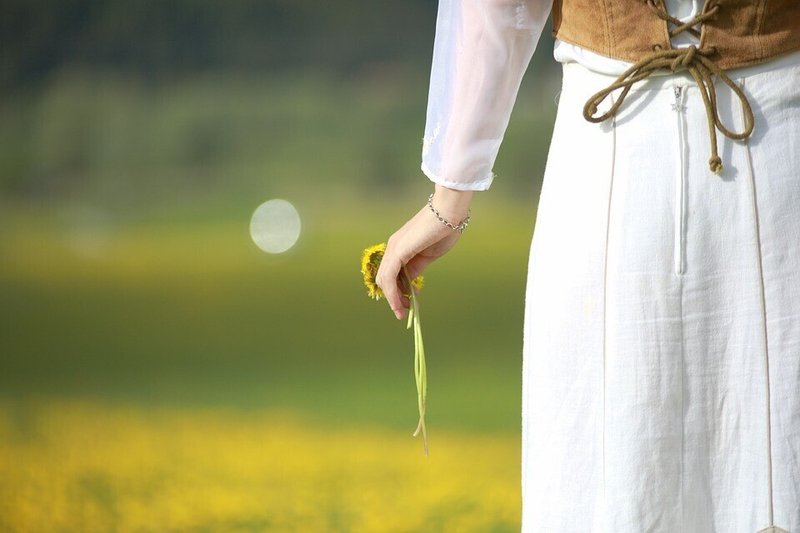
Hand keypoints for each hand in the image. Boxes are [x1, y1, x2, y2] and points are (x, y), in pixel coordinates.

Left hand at [376, 184, 472, 319]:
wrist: (449, 213)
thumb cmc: (444, 229)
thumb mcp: (429, 255)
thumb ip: (417, 267)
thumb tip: (410, 282)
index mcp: (401, 247)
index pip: (392, 273)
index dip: (398, 290)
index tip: (409, 303)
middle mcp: (393, 247)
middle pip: (385, 278)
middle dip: (394, 297)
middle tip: (405, 311)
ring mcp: (394, 248)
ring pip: (385, 280)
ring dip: (392, 299)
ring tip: (402, 312)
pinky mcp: (398, 251)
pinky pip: (389, 277)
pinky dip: (393, 293)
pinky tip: (400, 303)